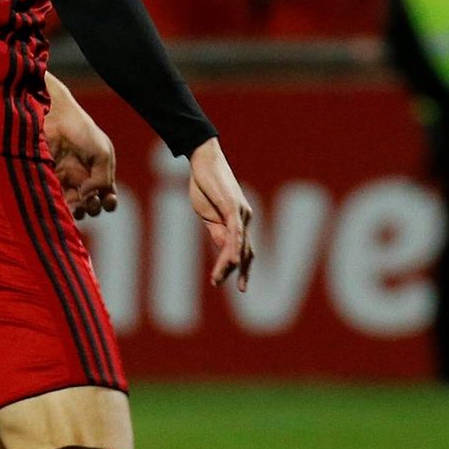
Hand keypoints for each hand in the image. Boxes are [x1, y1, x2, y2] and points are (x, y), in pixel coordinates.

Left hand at [43, 74, 117, 218]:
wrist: (53, 118)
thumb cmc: (81, 131)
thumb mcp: (102, 153)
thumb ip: (102, 178)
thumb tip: (88, 197)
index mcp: (100, 172)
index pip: (108, 197)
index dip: (109, 203)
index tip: (108, 199)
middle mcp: (84, 179)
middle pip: (92, 205)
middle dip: (93, 208)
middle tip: (90, 199)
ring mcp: (65, 181)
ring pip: (75, 207)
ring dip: (79, 211)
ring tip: (78, 206)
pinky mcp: (49, 181)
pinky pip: (57, 201)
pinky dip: (62, 207)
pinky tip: (65, 204)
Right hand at [187, 138, 253, 290]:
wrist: (202, 161)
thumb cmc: (205, 185)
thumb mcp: (209, 215)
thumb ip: (218, 233)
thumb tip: (225, 253)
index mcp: (241, 222)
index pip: (245, 251)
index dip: (242, 270)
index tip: (240, 288)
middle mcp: (246, 218)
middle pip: (245, 252)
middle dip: (238, 272)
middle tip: (230, 287)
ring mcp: (241, 212)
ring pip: (239, 245)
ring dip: (228, 264)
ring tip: (218, 280)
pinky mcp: (232, 206)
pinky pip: (235, 231)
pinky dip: (235, 247)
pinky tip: (233, 260)